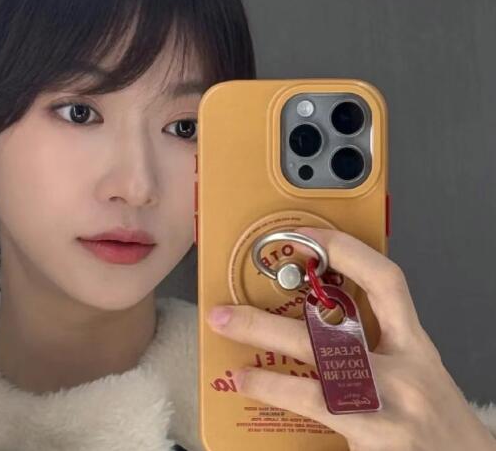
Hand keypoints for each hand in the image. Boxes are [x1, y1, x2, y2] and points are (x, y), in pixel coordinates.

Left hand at [205, 226, 495, 450]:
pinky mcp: (377, 444)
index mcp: (414, 345)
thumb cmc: (438, 418)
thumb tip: (322, 314)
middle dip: (267, 323)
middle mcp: (404, 373)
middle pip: (328, 337)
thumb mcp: (417, 367)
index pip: (384, 281)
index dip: (344, 250)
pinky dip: (280, 402)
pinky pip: (318, 418)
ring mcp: (389, 410)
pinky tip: (252, 392)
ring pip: (316, 384)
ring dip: (266, 375)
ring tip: (233, 364)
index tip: (304, 236)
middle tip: (226, 312)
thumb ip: (379, 338)